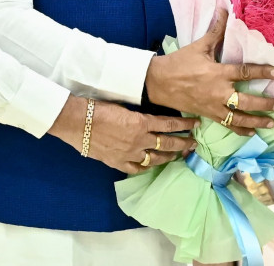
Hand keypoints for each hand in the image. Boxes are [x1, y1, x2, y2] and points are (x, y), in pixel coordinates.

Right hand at [47, 96, 196, 173]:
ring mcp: (130, 153)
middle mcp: (140, 140)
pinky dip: (145, 167)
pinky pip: (136, 168)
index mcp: (142, 122)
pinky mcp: (118, 162)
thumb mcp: (125, 106)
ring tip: (178, 155)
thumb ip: (140, 115)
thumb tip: (151, 118)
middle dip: (183, 143)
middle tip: (194, 144)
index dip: (185, 124)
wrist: (77, 122)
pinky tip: (151, 165)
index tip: (196, 124)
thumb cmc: (98, 108)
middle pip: (168, 143)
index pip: (170, 124)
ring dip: (169, 156)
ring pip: (156, 158)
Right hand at [144, 9, 273, 134]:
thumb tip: (226, 9)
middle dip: (264, 104)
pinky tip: (251, 134)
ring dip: (256, 121)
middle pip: (246, 102)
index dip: (263, 72)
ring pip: (238, 118)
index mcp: (218, 73)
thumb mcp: (199, 46)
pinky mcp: (207, 115)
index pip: (245, 72)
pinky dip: (240, 130)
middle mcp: (218, 92)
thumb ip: (216, 30)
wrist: (157, 82)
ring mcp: (213, 106)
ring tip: (270, 123)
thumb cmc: (179, 63)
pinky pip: (226, 125)